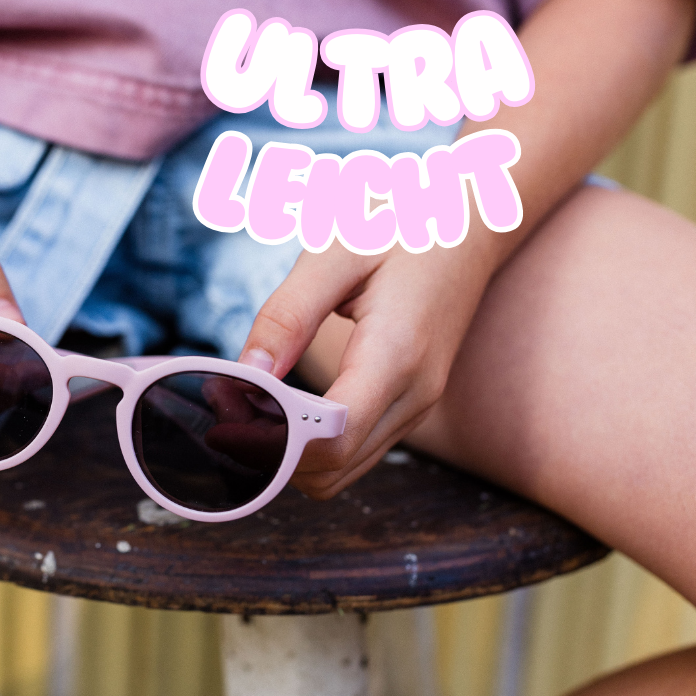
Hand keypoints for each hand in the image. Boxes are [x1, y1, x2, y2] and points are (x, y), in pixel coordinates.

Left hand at [238, 233, 498, 498]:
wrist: (471, 225)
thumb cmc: (400, 226)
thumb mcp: (335, 253)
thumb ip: (288, 315)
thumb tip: (247, 376)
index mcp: (398, 354)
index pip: (334, 437)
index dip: (275, 442)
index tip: (225, 417)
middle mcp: (415, 394)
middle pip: (334, 468)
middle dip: (273, 451)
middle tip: (226, 404)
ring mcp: (417, 406)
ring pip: (343, 471)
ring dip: (290, 453)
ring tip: (248, 402)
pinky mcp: (409, 406)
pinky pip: (355, 451)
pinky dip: (312, 445)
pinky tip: (281, 405)